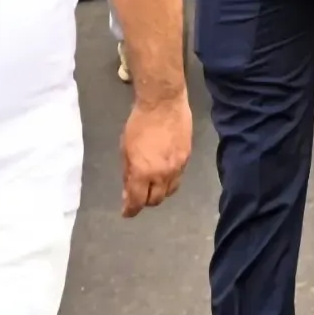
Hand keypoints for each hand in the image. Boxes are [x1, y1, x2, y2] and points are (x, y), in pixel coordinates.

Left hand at [119, 94, 191, 218]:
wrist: (163, 102)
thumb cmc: (139, 123)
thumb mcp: (125, 149)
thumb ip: (128, 173)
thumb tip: (128, 191)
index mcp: (143, 173)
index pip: (137, 202)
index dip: (130, 210)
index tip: (126, 212)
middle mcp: (162, 174)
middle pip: (155, 200)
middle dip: (145, 201)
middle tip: (138, 195)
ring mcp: (178, 166)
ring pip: (170, 191)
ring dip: (160, 192)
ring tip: (153, 185)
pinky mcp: (188, 157)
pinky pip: (179, 176)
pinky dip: (170, 179)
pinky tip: (164, 171)